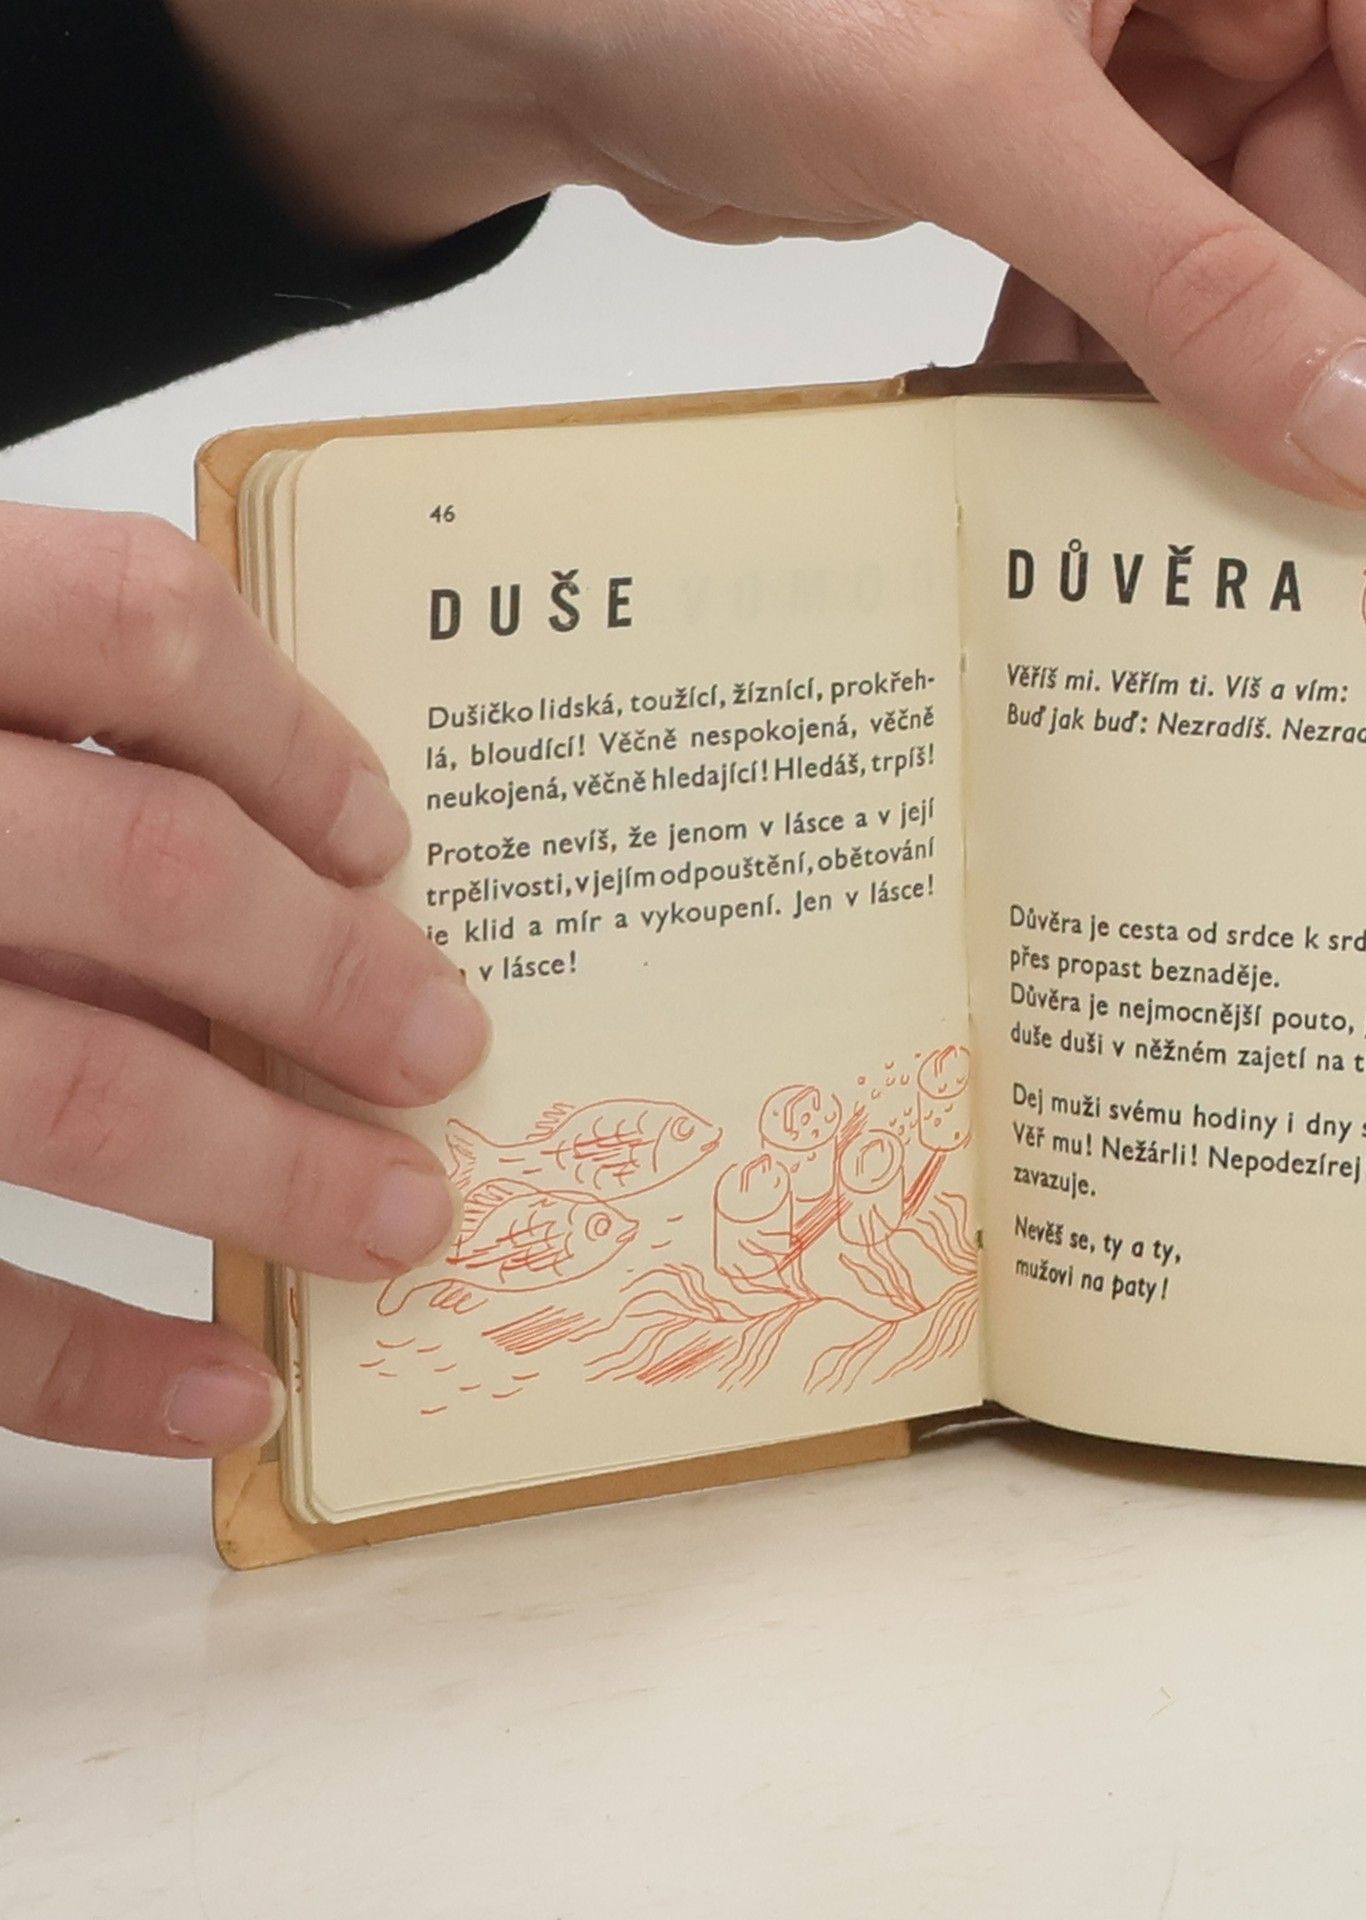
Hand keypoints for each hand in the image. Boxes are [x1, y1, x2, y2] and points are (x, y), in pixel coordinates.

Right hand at [0, 504, 488, 1456]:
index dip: (287, 731)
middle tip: (440, 1045)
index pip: (126, 624)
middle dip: (328, 976)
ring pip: (64, 1086)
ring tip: (397, 1222)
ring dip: (262, 1175)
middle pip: (147, 871)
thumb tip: (280, 864)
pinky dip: (90, 1362)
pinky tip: (222, 1390)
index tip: (380, 837)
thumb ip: (15, 745)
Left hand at [170, 0, 1365, 505]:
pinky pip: (1132, 304)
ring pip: (1240, 283)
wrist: (535, 9)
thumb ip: (1192, 282)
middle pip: (1357, 223)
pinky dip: (1097, 390)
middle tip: (1304, 567)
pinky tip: (1049, 465)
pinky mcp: (1051, 166)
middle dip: (1321, 391)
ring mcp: (1140, 84)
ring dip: (1199, 412)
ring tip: (1166, 539)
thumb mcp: (980, 121)